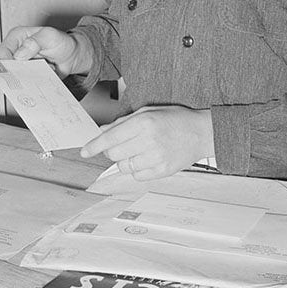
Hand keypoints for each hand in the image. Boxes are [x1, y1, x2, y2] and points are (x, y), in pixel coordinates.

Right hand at [0, 26, 91, 75]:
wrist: (72, 56)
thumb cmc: (61, 42)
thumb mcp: (50, 36)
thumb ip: (35, 42)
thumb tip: (19, 54)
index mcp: (17, 38)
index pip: (2, 53)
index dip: (8, 61)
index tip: (20, 65)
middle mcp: (16, 52)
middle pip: (6, 68)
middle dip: (19, 72)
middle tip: (34, 69)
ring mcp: (22, 65)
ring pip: (17, 78)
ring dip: (30, 77)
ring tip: (44, 69)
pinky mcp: (29, 76)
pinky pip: (26, 84)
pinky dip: (35, 83)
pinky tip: (45, 76)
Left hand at [80, 106, 213, 179]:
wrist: (202, 133)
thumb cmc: (175, 119)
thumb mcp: (149, 112)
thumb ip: (124, 122)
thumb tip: (102, 132)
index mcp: (144, 122)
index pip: (110, 137)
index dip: (94, 146)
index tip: (84, 151)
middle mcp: (148, 140)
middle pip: (113, 154)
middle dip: (112, 151)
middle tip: (122, 145)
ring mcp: (156, 157)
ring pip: (124, 167)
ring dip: (125, 160)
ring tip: (139, 151)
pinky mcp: (162, 170)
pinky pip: (137, 176)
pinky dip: (137, 169)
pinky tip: (148, 159)